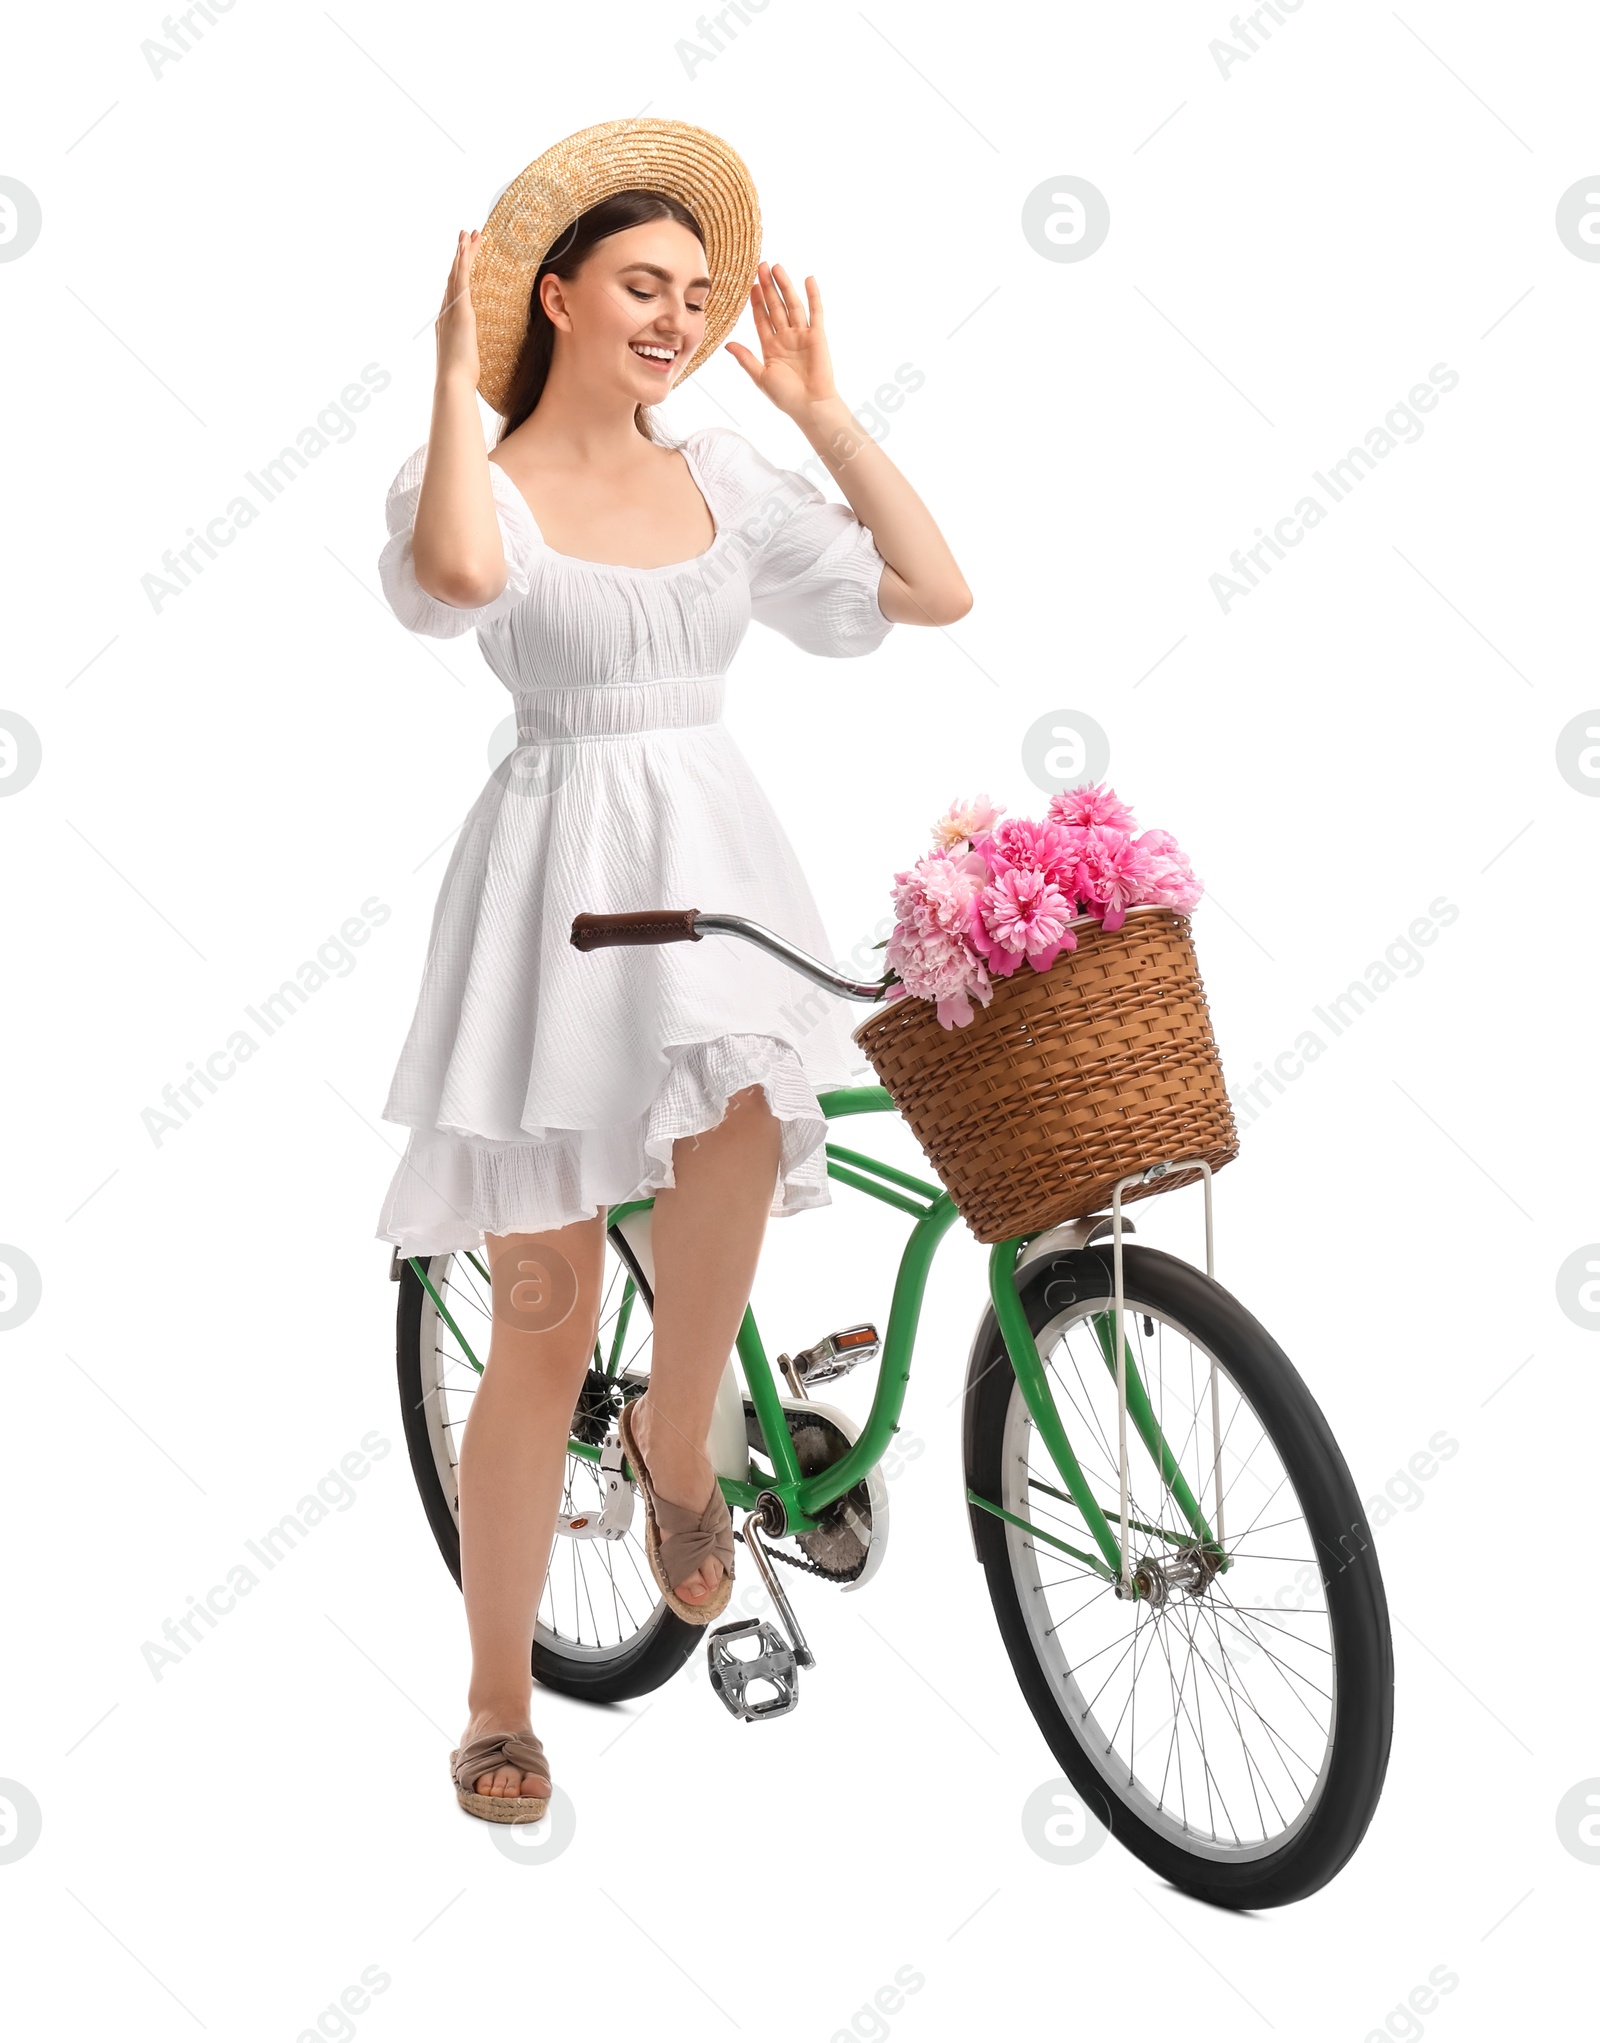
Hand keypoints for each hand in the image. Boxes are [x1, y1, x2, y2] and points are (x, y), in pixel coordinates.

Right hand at [435, 229, 480, 388]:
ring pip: (457, 273)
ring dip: (463, 251)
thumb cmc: (462, 377)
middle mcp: (446, 311)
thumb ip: (470, 350)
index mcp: (448, 322)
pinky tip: (467, 246)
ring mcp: (452, 309)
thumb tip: (476, 355)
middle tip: (466, 236)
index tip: (464, 259)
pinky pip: (462, 279)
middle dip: (460, 256)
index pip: (454, 291)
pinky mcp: (461, 309)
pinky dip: (464, 261)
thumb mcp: (468, 359)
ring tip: (469, 233)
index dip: (458, 273)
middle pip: (454, 277)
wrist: (453, 382)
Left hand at [724, 261, 838, 414]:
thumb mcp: (760, 377)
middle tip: (761, 266)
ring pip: (792, 304)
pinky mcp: (817, 336)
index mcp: (771, 346)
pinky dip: (813, 296)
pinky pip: (815, 312)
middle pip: (775, 306)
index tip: (751, 285)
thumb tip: (727, 344)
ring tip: (776, 267)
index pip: (762, 318)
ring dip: (785, 285)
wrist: (810, 405)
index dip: (756, 301)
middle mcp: (786, 337)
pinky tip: (808, 279)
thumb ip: (746, 359)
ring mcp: (802, 335)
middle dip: (768, 287)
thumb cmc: (786, 396)